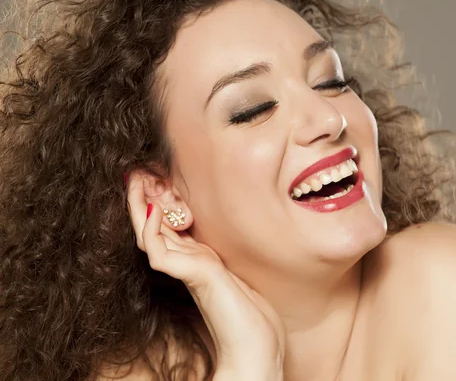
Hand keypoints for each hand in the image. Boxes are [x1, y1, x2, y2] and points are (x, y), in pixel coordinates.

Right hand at [126, 175, 284, 379]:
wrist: (256, 350)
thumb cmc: (253, 317)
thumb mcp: (239, 273)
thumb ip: (223, 257)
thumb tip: (223, 235)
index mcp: (197, 261)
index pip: (167, 227)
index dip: (156, 202)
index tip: (153, 176)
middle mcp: (187, 265)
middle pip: (152, 226)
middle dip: (142, 197)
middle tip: (135, 170)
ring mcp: (188, 271)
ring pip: (149, 235)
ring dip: (140, 206)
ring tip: (136, 179)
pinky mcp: (194, 277)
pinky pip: (159, 252)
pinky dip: (151, 229)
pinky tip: (153, 209)